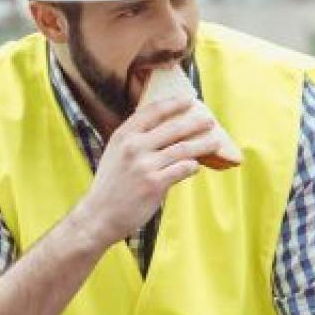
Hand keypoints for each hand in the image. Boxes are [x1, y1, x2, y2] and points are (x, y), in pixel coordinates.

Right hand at [66, 96, 220, 246]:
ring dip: (203, 144)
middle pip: (173, 128)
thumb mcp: (116, 154)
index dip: (174, 103)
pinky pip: (183, 169)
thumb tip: (167, 130)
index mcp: (123, 136)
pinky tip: (196, 166)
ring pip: (183, 149)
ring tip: (215, 141)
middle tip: (210, 119)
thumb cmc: (111, 185)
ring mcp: (145, 165)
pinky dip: (192, 166)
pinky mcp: (154, 184)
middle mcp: (133, 147)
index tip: (189, 98)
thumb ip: (136, 140)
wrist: (99, 215)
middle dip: (195, 122)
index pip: (153, 111)